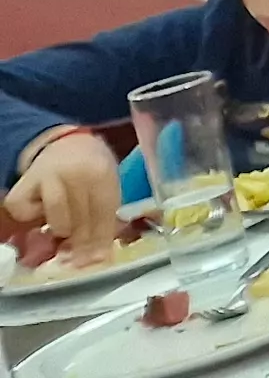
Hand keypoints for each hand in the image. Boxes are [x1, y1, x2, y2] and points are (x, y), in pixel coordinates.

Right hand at [4, 130, 123, 248]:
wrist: (66, 144)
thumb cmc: (91, 169)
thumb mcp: (108, 184)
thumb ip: (107, 214)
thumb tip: (101, 257)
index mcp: (101, 170)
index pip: (104, 211)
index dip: (102, 238)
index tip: (100, 259)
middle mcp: (75, 171)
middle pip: (81, 217)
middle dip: (82, 242)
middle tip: (82, 260)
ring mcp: (48, 175)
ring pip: (56, 216)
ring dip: (61, 228)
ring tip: (64, 229)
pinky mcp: (24, 182)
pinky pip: (24, 211)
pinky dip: (31, 217)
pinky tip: (41, 211)